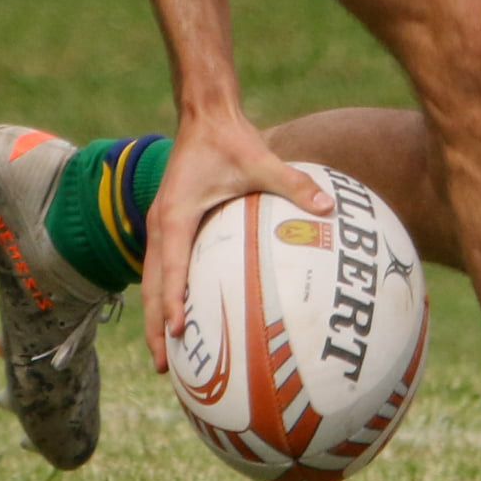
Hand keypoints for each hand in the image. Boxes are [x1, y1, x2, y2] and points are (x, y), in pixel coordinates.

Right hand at [140, 111, 333, 371]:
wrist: (205, 115)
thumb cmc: (230, 139)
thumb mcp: (262, 160)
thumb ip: (294, 183)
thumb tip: (329, 206)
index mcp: (176, 215)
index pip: (173, 267)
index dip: (173, 301)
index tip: (180, 331)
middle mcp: (160, 225)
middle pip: (152, 286)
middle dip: (156, 327)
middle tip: (165, 366)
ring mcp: (160, 225)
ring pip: (153, 280)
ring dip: (156, 316)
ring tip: (166, 354)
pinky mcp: (168, 224)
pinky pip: (163, 267)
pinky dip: (165, 295)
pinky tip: (182, 315)